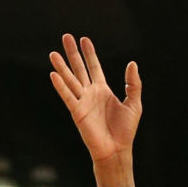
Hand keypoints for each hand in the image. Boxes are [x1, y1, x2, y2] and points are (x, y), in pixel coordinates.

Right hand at [50, 35, 142, 164]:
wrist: (117, 150)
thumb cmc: (126, 131)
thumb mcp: (134, 104)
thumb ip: (133, 83)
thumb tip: (132, 63)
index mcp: (103, 90)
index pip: (94, 67)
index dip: (89, 54)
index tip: (84, 39)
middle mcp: (90, 94)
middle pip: (79, 69)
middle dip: (73, 53)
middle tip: (66, 36)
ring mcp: (82, 102)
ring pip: (70, 80)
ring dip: (61, 67)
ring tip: (53, 53)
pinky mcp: (77, 112)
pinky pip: (67, 96)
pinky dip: (60, 86)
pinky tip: (53, 74)